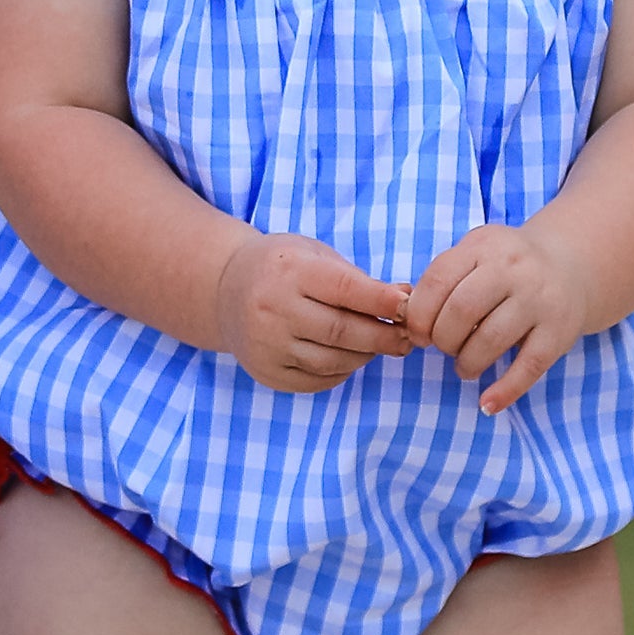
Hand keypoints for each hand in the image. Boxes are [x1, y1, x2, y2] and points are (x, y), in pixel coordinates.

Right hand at [214, 231, 412, 392]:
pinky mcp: (266, 372)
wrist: (224, 290)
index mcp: (289, 270)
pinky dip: (343, 371)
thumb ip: (357, 278)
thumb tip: (405, 298)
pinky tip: (352, 356)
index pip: (345, 289)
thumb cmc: (282, 266)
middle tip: (407, 337)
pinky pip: (317, 380)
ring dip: (366, 355)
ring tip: (381, 344)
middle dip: (383, 336)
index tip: (410, 306)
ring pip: (333, 361)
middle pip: (342, 332)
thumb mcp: (314, 254)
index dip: (382, 300)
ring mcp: (266, 345)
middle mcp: (273, 309)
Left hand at [404, 224, 588, 414]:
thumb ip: (445, 278)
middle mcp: (513, 268)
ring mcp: (539, 299)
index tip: (418, 333)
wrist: (572, 264)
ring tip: (465, 367)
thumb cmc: (507, 266)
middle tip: (444, 348)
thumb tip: (408, 322)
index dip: (419, 314)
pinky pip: (528, 367)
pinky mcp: (560, 331)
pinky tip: (487, 404)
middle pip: (461, 310)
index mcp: (484, 246)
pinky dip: (504, 391)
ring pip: (491, 340)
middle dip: (442, 339)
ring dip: (467, 363)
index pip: (438, 280)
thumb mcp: (477, 253)